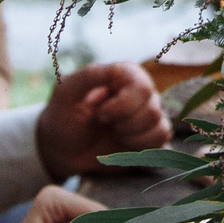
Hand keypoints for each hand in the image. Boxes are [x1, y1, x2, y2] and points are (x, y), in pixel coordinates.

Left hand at [36, 61, 171, 179]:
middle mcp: (142, 94)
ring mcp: (148, 118)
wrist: (61, 149)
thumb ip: (90, 75)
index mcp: (126, 76)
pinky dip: (144, 153)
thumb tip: (119, 69)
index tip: (100, 115)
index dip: (123, 107)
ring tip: (114, 138)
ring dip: (133, 141)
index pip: (143, 88)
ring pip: (161, 130)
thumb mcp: (66, 91)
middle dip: (125, 126)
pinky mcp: (149, 141)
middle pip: (153, 111)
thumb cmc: (62, 116)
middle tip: (105, 127)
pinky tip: (125, 151)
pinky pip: (163, 147)